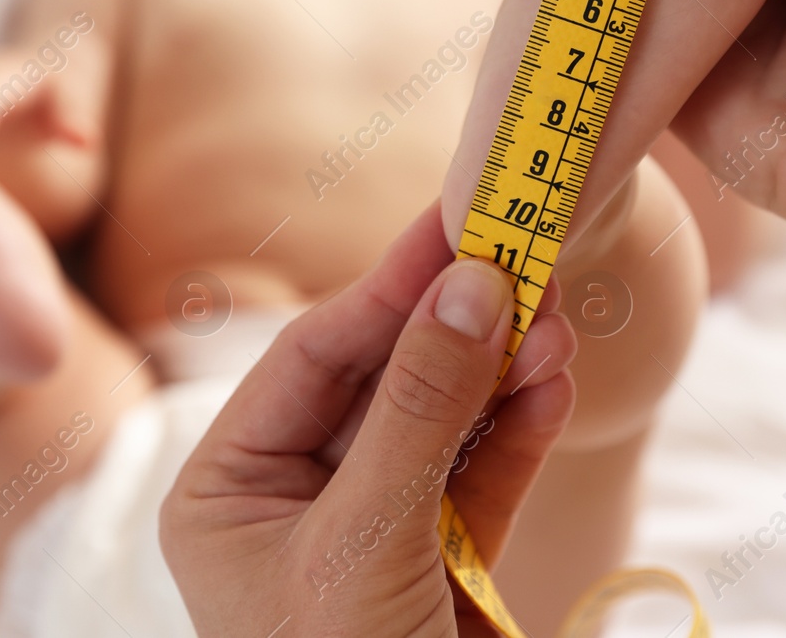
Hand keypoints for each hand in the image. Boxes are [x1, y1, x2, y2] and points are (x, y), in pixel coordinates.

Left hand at [161, 204, 576, 636]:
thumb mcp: (362, 544)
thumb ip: (419, 413)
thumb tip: (471, 286)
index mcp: (229, 489)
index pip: (312, 355)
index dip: (389, 285)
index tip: (456, 222)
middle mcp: (292, 498)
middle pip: (383, 379)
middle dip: (458, 325)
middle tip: (525, 260)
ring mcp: (370, 528)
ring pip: (441, 424)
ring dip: (501, 373)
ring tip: (556, 325)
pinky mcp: (440, 564)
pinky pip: (480, 479)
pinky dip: (519, 434)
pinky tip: (553, 386)